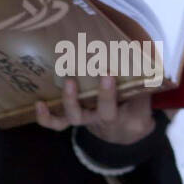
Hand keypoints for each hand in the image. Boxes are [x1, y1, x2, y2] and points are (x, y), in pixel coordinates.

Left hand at [34, 76, 155, 145]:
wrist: (120, 132)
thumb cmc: (132, 108)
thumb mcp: (143, 99)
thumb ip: (145, 82)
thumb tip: (143, 52)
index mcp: (124, 116)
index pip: (123, 106)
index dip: (114, 92)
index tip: (110, 73)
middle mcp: (103, 119)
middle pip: (105, 113)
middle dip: (105, 95)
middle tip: (104, 73)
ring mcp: (85, 120)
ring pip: (76, 118)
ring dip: (71, 101)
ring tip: (69, 82)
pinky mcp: (71, 119)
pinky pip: (58, 123)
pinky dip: (46, 117)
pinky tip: (39, 103)